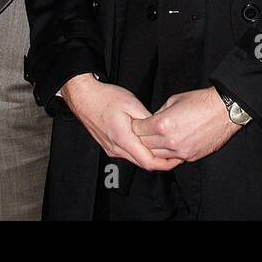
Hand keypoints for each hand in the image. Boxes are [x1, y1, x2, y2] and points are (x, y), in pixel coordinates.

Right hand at [60, 74, 181, 171]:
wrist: (84, 98)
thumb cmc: (105, 98)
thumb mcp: (131, 103)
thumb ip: (147, 120)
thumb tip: (160, 129)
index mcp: (122, 139)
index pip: (147, 161)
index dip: (165, 163)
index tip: (177, 159)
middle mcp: (116, 148)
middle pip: (143, 163)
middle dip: (161, 162)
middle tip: (176, 154)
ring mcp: (111, 149)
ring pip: (135, 159)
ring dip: (150, 157)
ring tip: (165, 148)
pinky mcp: (109, 146)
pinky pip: (128, 154)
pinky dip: (140, 152)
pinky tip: (148, 144)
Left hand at [133, 88, 240, 162]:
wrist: (225, 110)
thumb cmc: (201, 101)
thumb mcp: (174, 100)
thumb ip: (160, 113)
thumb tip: (151, 121)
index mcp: (163, 123)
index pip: (138, 130)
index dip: (136, 126)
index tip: (137, 124)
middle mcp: (169, 140)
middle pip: (145, 145)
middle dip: (142, 138)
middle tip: (144, 134)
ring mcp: (180, 151)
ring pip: (157, 156)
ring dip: (155, 149)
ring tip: (157, 141)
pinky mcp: (190, 157)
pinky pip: (172, 159)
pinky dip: (169, 154)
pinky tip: (170, 147)